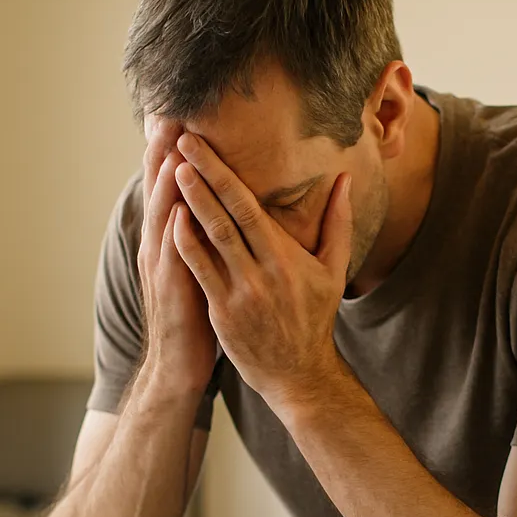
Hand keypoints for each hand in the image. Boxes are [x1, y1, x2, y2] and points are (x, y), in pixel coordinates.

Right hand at [136, 116, 218, 395]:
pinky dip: (172, 228)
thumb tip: (217, 200)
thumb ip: (202, 232)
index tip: (177, 112)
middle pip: (158, 187)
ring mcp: (161, 264)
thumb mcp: (199, 264)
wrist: (179, 362)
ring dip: (164, 179)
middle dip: (162, 148)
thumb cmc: (195, 312)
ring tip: (171, 142)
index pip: (169, 182)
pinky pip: (171, 253)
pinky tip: (177, 206)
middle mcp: (160, 243)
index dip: (170, 148)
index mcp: (170, 235)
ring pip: (161, 212)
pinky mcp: (171, 287)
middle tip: (167, 109)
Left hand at [169, 131, 353, 419]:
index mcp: (286, 257)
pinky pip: (199, 272)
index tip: (202, 146)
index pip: (249, 206)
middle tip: (180, 143)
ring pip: (210, 240)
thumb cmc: (315, 317)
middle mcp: (262, 272)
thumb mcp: (334, 269)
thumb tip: (346, 179)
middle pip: (227, 216)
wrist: (298, 372)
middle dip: (202, 177)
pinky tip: (170, 220)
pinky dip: (185, 245)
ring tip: (170, 172)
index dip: (223, 174)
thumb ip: (338, 222)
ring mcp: (240, 292)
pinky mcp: (222, 311)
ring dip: (189, 204)